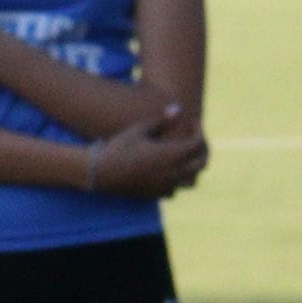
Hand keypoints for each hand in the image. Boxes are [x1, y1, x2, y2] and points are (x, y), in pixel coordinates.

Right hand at [83, 102, 210, 198]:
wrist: (99, 171)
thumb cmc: (118, 146)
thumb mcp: (139, 130)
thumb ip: (161, 120)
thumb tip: (178, 109)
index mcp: (170, 155)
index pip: (197, 144)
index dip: (199, 131)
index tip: (194, 123)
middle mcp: (172, 172)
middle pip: (201, 163)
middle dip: (202, 150)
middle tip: (195, 139)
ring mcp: (164, 185)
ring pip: (191, 180)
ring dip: (192, 168)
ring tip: (184, 158)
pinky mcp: (154, 194)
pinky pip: (174, 190)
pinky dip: (175, 181)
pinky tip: (166, 172)